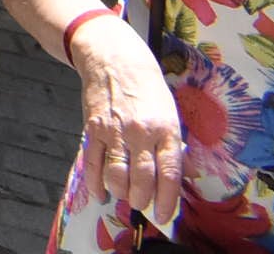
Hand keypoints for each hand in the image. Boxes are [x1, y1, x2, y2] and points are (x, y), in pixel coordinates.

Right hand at [68, 12, 184, 229]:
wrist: (113, 58)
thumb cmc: (147, 87)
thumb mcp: (171, 113)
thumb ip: (175, 146)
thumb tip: (181, 175)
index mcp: (166, 129)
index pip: (169, 174)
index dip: (167, 200)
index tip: (164, 215)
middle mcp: (140, 132)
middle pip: (142, 179)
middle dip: (143, 200)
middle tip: (143, 205)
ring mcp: (114, 131)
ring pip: (117, 175)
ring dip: (122, 193)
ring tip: (126, 196)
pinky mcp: (92, 128)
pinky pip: (92, 163)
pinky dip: (96, 183)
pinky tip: (101, 194)